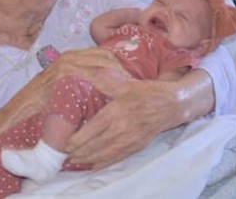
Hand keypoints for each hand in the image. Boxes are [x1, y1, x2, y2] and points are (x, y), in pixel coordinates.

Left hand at [64, 76, 181, 168]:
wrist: (171, 105)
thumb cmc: (147, 92)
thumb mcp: (125, 83)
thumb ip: (104, 80)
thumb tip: (85, 71)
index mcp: (116, 112)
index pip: (90, 131)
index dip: (75, 140)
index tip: (64, 141)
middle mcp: (121, 129)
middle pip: (94, 146)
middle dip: (77, 152)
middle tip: (65, 153)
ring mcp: (129, 140)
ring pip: (103, 154)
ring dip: (87, 158)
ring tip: (75, 159)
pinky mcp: (136, 146)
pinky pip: (116, 158)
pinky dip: (103, 163)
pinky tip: (94, 165)